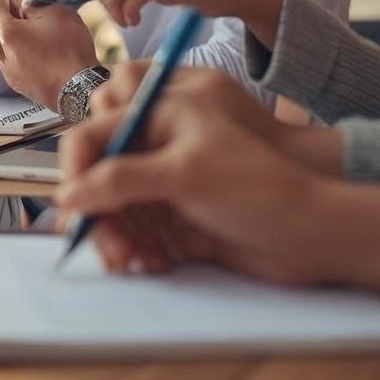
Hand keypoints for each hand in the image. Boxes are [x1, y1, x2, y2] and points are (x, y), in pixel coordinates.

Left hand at [0, 0, 99, 109]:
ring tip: (39, 38)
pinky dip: (25, 58)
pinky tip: (44, 57)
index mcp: (8, 33)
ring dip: (17, 42)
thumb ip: (35, 7)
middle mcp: (3, 55)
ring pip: (7, 50)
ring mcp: (10, 73)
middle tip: (25, 13)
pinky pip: (18, 66)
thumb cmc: (70, 50)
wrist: (80, 90)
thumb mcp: (58, 14)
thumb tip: (24, 8)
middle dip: (9, 21)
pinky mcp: (21, 87)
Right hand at [57, 69, 329, 284]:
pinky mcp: (179, 222)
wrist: (312, 236)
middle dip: (97, 214)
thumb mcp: (185, 173)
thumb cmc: (258, 189)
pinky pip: (139, 236)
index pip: (95, 134)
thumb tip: (68, 194)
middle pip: (99, 178)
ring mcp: (169, 187)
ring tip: (129, 261)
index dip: (76, 169)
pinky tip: (155, 263)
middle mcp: (160, 148)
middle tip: (107, 249)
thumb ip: (121, 178)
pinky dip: (139, 251)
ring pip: (116, 212)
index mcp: (161, 116)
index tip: (72, 205)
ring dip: (115, 238)